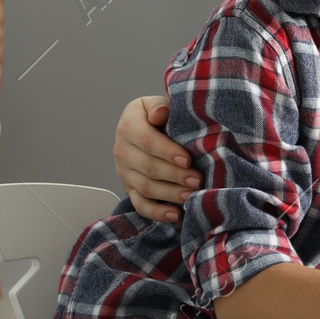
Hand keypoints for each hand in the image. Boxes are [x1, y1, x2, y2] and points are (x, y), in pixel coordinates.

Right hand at [115, 95, 197, 222]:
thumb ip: (160, 106)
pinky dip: (157, 212)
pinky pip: (140, 204)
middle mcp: (122, 150)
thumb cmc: (158, 115)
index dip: (167, 152)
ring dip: (170, 194)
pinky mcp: (129, 188)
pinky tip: (175, 215)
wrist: (145, 126)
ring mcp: (124, 172)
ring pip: (146, 187)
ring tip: (191, 196)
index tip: (187, 160)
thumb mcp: (157, 103)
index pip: (147, 141)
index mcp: (128, 126)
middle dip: (175, 176)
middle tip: (197, 181)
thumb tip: (159, 114)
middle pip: (148, 167)